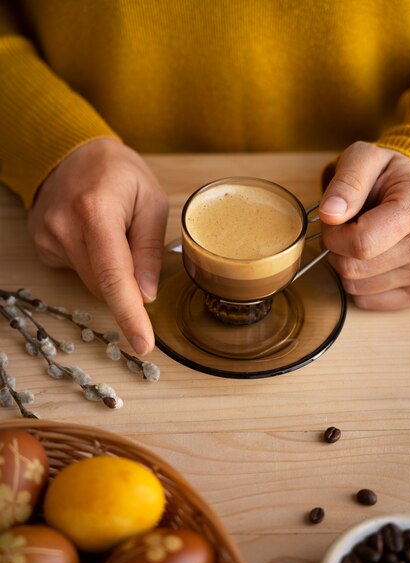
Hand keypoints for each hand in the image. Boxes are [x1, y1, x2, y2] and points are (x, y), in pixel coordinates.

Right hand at [27, 138, 168, 354]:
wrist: (72, 152)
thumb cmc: (119, 173)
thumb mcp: (151, 201)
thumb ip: (148, 249)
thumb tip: (146, 295)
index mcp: (96, 212)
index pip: (114, 277)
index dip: (130, 315)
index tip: (144, 344)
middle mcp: (64, 228)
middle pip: (103, 286)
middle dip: (127, 282)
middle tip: (134, 244)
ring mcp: (47, 238)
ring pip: (91, 283)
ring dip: (110, 271)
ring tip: (112, 232)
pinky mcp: (41, 245)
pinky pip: (77, 272)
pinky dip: (94, 264)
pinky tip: (93, 235)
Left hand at [318, 141, 409, 308]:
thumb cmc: (387, 176)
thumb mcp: (367, 159)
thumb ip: (348, 181)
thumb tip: (331, 214)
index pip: (360, 243)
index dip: (335, 233)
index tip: (337, 218)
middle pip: (352, 268)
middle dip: (337, 247)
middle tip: (350, 226)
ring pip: (354, 285)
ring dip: (347, 264)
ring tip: (364, 238)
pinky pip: (363, 299)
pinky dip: (358, 282)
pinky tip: (372, 258)